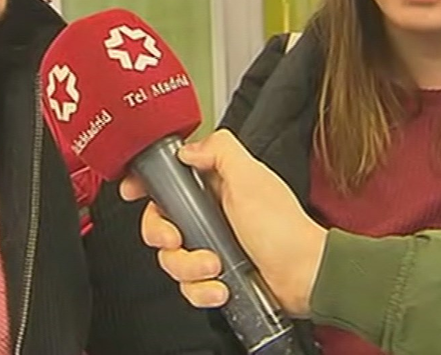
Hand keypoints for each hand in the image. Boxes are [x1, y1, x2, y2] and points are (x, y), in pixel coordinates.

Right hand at [119, 129, 327, 315]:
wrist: (306, 276)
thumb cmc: (285, 229)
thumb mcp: (252, 177)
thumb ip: (220, 151)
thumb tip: (187, 148)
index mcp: (213, 187)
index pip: (168, 181)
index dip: (146, 186)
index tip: (135, 192)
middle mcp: (207, 216)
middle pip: (158, 224)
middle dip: (163, 236)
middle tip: (178, 239)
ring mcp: (209, 247)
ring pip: (170, 259)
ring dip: (188, 267)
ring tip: (214, 266)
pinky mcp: (213, 277)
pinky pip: (188, 287)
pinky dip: (201, 291)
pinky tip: (221, 287)